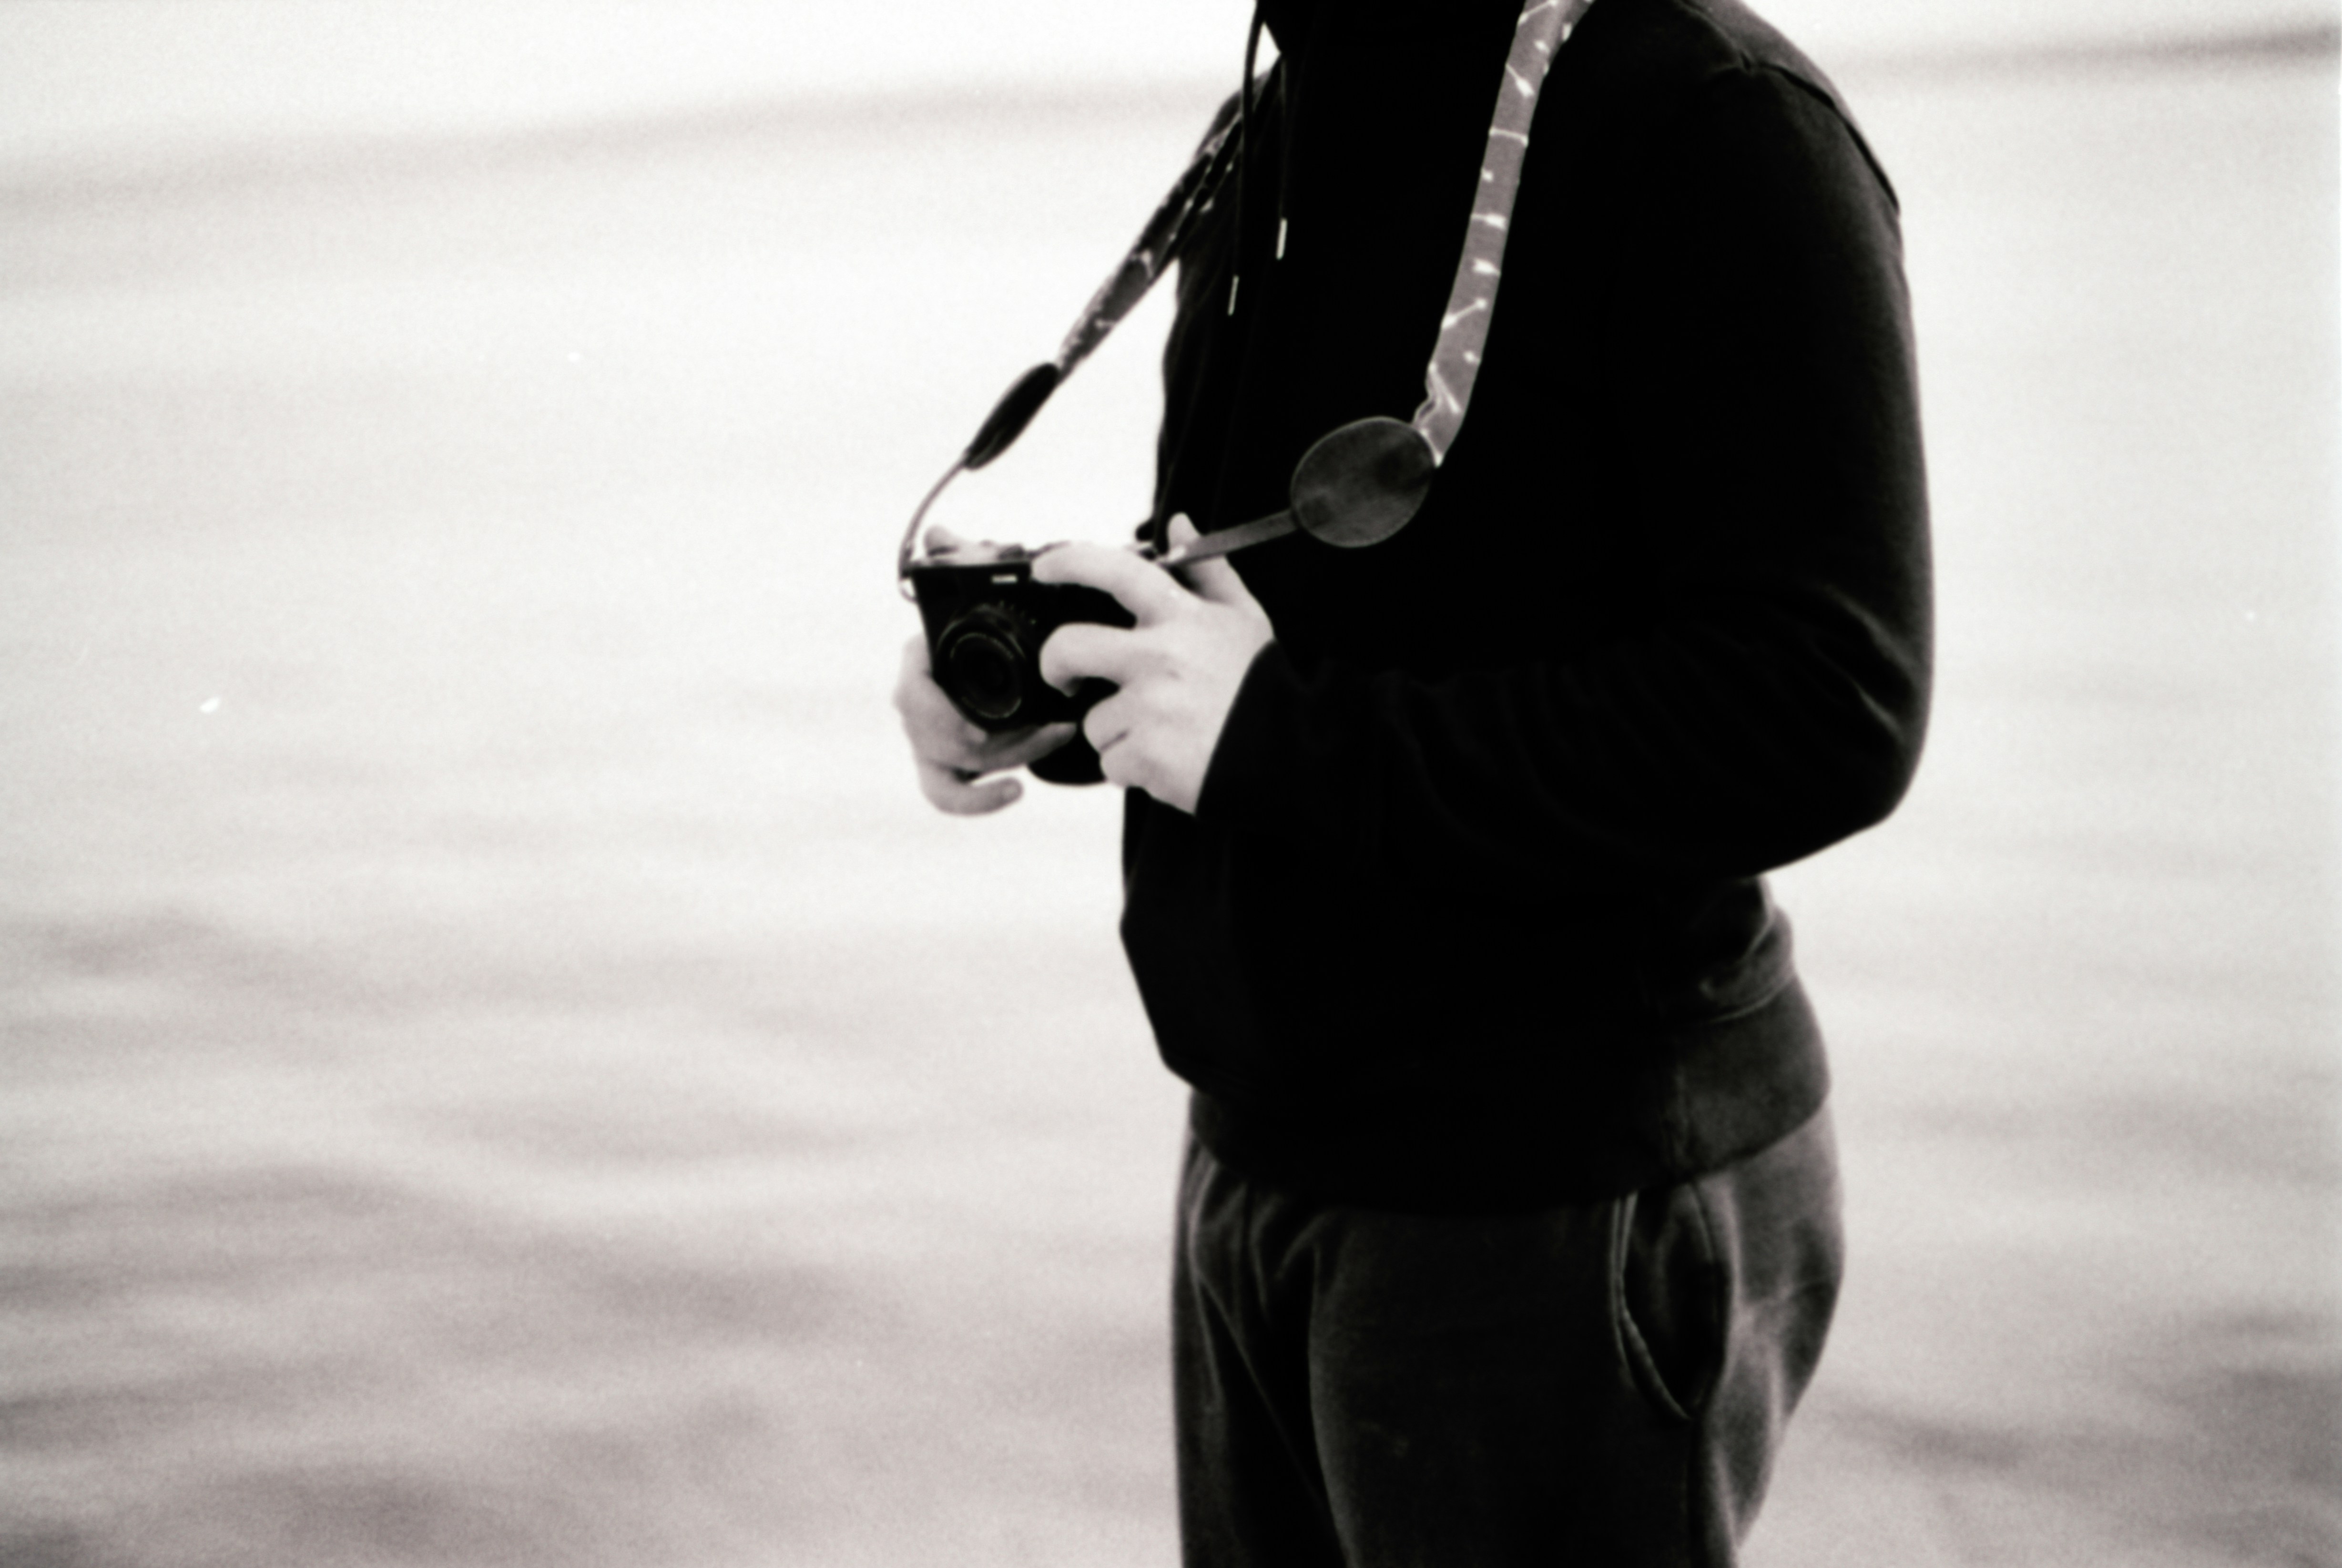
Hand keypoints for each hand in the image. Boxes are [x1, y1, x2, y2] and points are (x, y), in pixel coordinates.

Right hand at [895, 529, 1077, 814]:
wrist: (1020, 656)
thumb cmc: (998, 618)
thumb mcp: (987, 584)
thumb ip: (963, 557)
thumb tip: (938, 535)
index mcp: (920, 658)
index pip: (911, 690)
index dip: (940, 712)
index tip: (977, 725)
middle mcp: (915, 700)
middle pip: (934, 736)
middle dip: (993, 737)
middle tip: (1048, 725)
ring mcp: (928, 736)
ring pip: (948, 763)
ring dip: (1006, 753)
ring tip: (1054, 735)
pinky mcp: (947, 766)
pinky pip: (946, 794)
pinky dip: (977, 800)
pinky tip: (1016, 789)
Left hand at [1033, 514, 1273, 813]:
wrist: (1290, 758)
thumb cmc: (1261, 688)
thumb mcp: (1243, 618)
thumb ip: (1206, 570)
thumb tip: (1178, 524)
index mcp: (1182, 617)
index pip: (1113, 571)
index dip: (1069, 562)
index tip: (1045, 569)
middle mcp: (1161, 656)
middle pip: (1068, 647)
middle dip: (1055, 665)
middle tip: (1067, 678)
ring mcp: (1151, 707)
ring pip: (1094, 720)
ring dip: (1119, 732)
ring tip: (1163, 733)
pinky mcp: (1146, 755)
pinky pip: (1111, 763)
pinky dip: (1133, 768)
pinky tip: (1168, 759)